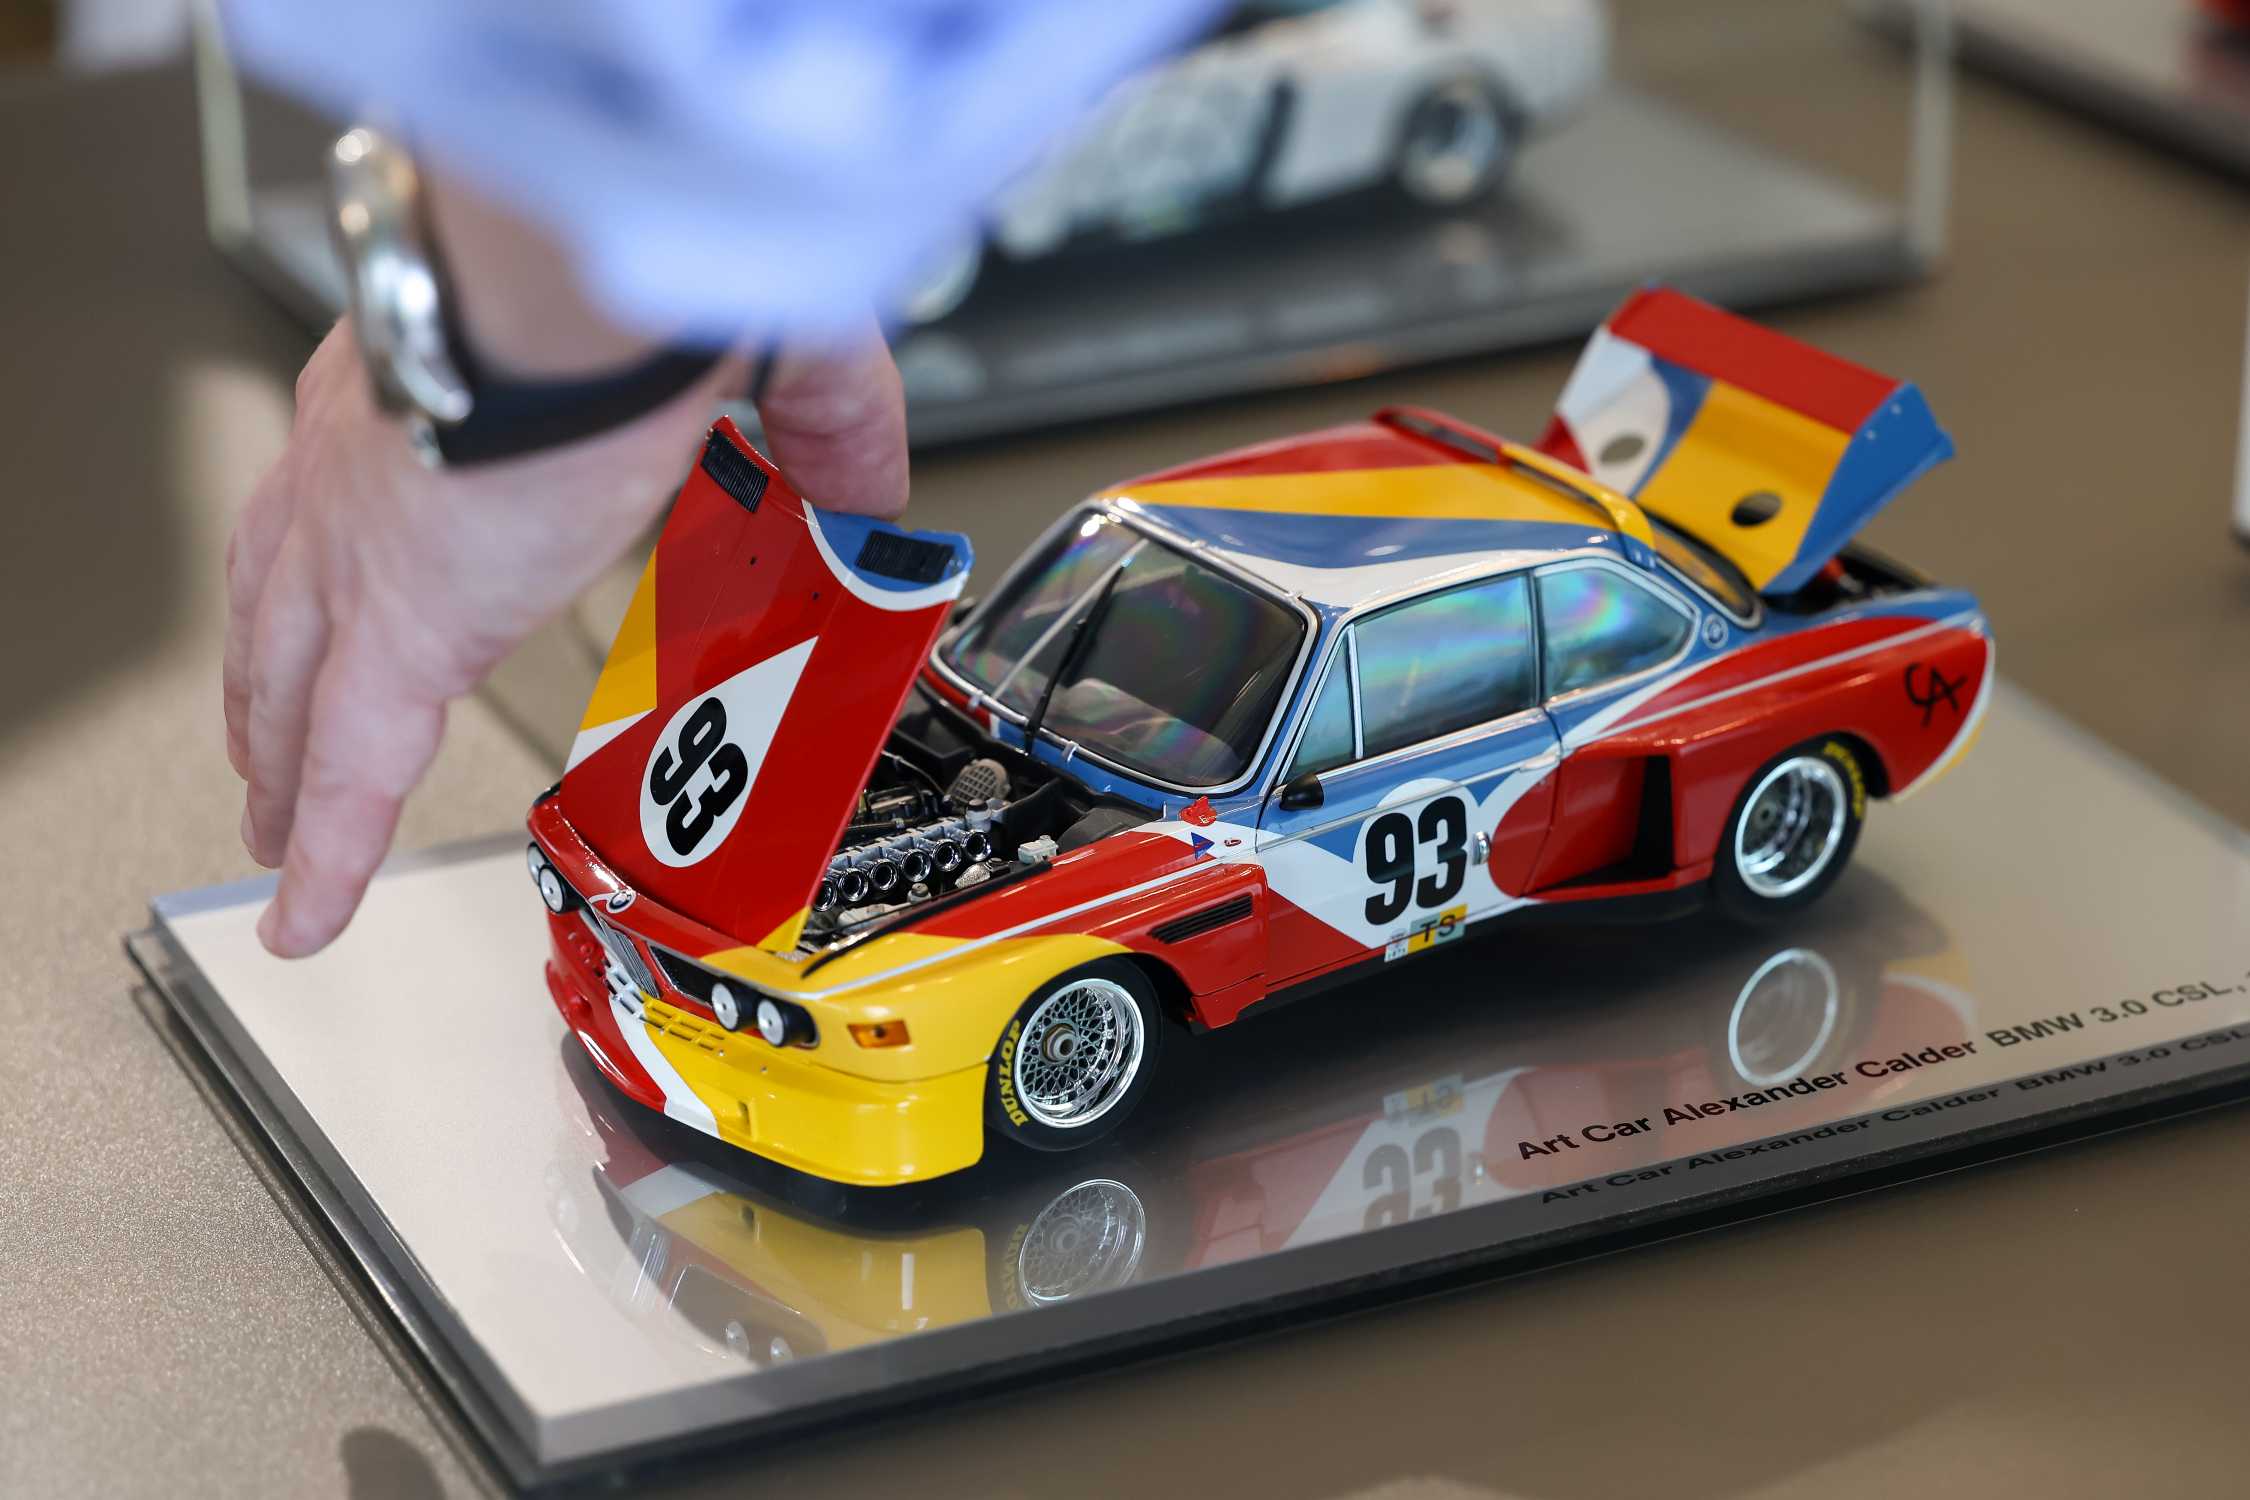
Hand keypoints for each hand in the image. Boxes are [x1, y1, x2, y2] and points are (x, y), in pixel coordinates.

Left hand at [223, 321, 905, 956]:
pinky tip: (303, 920)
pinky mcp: (400, 630)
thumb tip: (873, 492)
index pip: (358, 486)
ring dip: (277, 763)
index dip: (337, 546)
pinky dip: (327, 855)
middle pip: (280, 598)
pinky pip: (350, 775)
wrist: (589, 268)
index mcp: (438, 383)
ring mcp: (363, 552)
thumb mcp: (762, 346)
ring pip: (287, 691)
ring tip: (273, 832)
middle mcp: (362, 465)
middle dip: (268, 677)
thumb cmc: (648, 272)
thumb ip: (823, 425)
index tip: (344, 577)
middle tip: (263, 738)